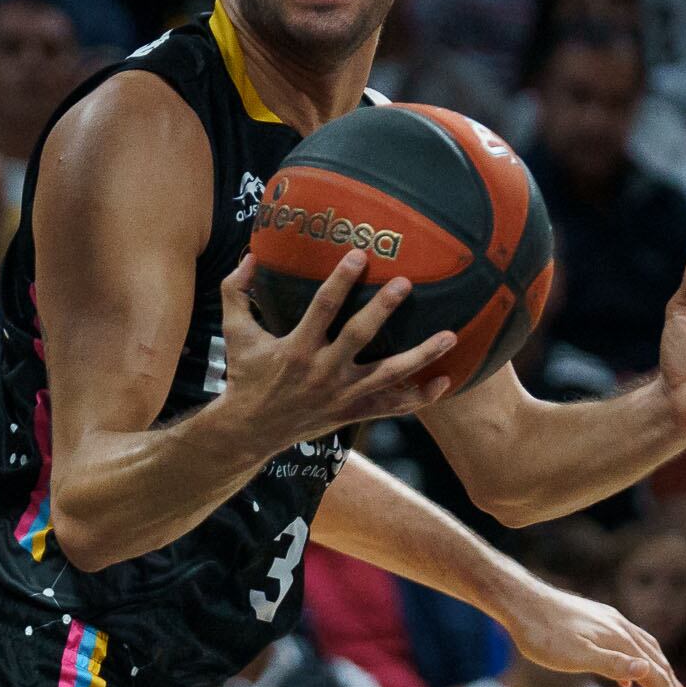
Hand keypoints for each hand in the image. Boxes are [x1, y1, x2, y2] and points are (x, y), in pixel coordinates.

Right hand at [215, 249, 457, 450]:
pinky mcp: (352, 412)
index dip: (341, 279)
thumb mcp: (235, 333)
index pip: (323, 307)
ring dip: (421, 356)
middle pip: (360, 337)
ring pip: (388, 374)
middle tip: (407, 283)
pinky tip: (444, 383)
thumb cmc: (245, 376)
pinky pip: (391, 406)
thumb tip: (250, 255)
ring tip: (450, 337)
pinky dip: (419, 398)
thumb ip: (236, 292)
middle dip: (383, 309)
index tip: (360, 254)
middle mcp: (323, 371)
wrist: (250, 431)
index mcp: (296, 349)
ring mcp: (341, 394)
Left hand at [501, 577, 685, 686]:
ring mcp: (610, 622)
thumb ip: (611, 665)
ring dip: (660, 674)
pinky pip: (627, 645)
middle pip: (657, 663)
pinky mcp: (597, 620)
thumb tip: (648, 671)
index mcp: (619, 640)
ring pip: (645, 651)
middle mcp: (621, 628)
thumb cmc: (542, 633)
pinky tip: (627, 678)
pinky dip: (636, 664)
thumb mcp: (575, 656)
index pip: (655, 675)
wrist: (521, 601)